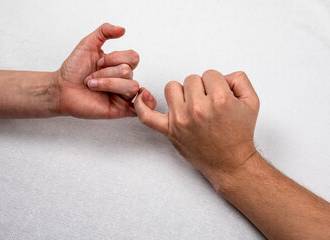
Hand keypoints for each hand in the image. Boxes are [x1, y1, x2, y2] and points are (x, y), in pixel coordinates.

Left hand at [55, 23, 140, 118]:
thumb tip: (122, 29)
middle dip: (106, 72)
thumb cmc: (73, 69)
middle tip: (91, 77)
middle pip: (128, 71)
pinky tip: (124, 97)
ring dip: (108, 83)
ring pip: (131, 87)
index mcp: (119, 65)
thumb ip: (104, 31)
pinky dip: (141, 103)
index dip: (114, 58)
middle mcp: (122, 80)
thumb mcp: (88, 44)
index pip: (133, 57)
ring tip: (92, 86)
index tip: (98, 62)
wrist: (61, 88)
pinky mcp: (119, 110)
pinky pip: (138, 109)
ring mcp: (122, 96)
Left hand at [134, 70, 259, 181]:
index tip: (219, 96)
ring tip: (192, 105)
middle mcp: (198, 109)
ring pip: (172, 87)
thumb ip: (239, 79)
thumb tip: (221, 75)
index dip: (216, 83)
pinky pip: (147, 116)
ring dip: (182, 93)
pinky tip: (142, 96)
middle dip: (201, 88)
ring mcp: (181, 120)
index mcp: (220, 99)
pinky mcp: (170, 131)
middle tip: (208, 105)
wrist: (230, 162)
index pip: (210, 74)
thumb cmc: (239, 134)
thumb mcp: (251, 102)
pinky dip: (141, 106)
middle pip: (191, 79)